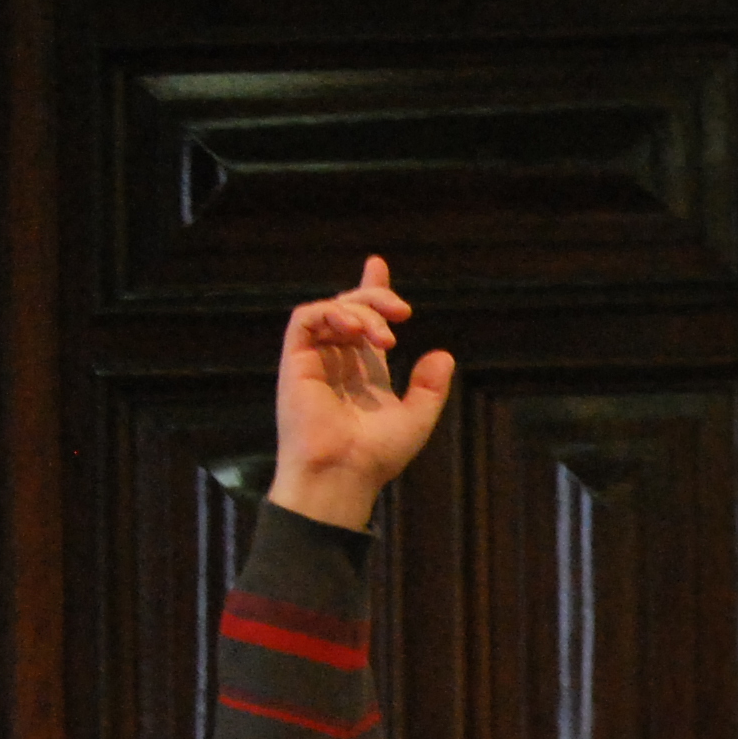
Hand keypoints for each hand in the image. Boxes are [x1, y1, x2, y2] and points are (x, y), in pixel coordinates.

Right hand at [267, 256, 454, 531]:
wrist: (344, 473)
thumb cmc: (377, 455)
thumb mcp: (417, 418)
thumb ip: (430, 387)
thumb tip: (443, 354)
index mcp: (364, 372)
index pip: (364, 322)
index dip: (371, 292)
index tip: (377, 265)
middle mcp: (338, 362)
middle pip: (351, 309)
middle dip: (376, 298)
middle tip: (403, 310)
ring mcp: (314, 360)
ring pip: (330, 310)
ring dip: (360, 309)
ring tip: (385, 334)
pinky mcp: (295, 361)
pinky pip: (305, 319)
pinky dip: (331, 313)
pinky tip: (357, 328)